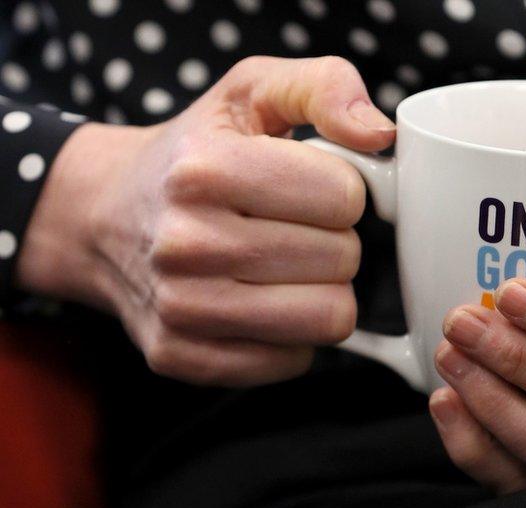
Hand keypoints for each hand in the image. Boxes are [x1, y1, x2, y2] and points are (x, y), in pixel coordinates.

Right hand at [16, 56, 394, 385]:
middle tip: (294, 228)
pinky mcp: (180, 357)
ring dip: (323, 291)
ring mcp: (179, 308)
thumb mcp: (251, 92)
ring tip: (286, 265)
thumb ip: (324, 87)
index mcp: (204, 170)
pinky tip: (261, 301)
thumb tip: (380, 135)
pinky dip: (293, 334)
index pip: (344, 198)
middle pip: (342, 260)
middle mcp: (183, 243)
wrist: (104, 215)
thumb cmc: (195, 152)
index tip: (310, 187)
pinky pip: (294, 360)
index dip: (342, 191)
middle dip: (334, 241)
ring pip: (328, 318)